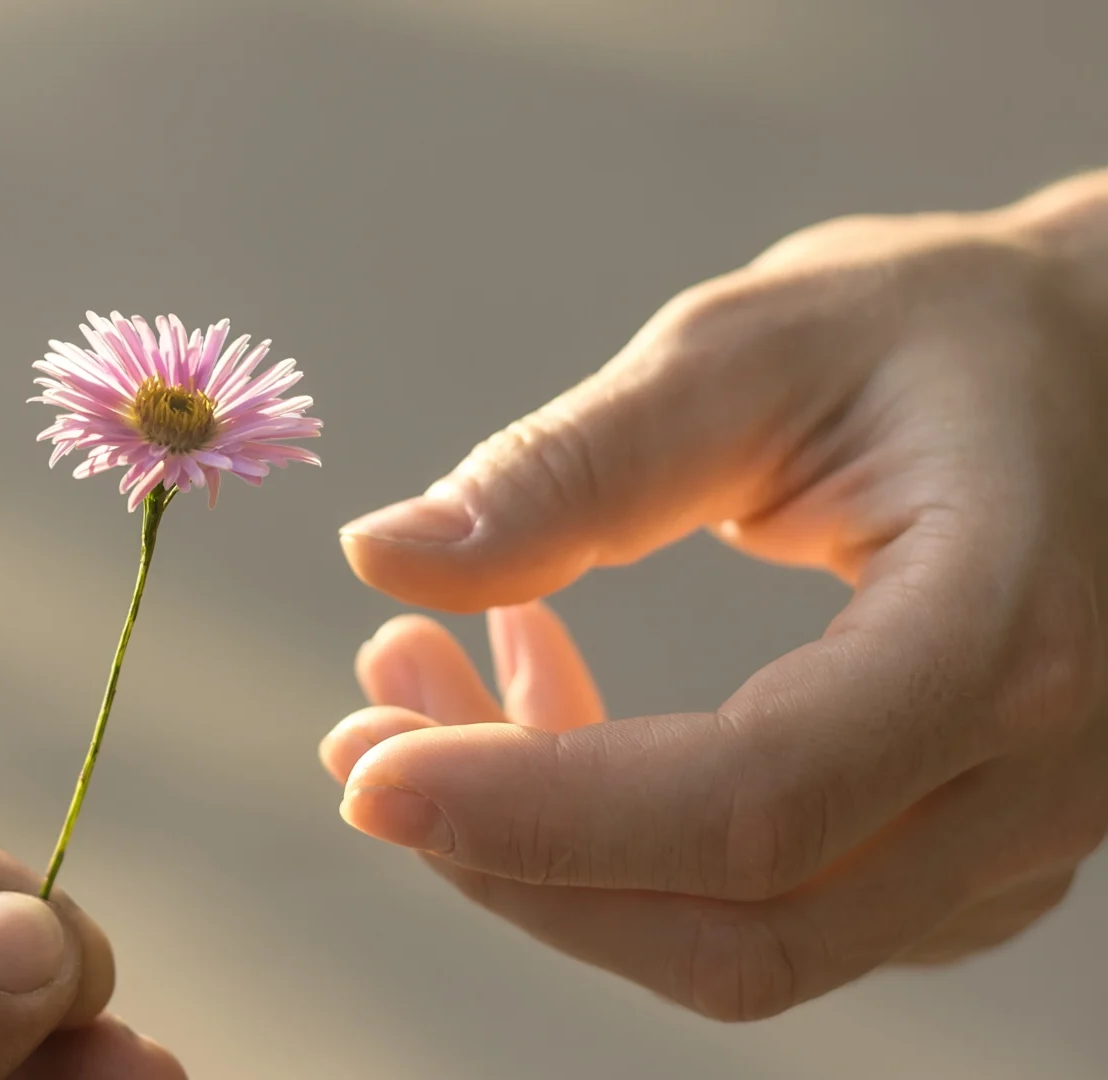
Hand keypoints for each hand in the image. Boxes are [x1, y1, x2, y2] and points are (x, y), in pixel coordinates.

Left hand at [327, 170, 1107, 1020]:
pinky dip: (618, 844)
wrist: (1099, 367)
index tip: (362, 764)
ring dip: (546, 851)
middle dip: (512, 854)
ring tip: (421, 680)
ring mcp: (1013, 843)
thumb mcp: (753, 347)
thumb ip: (572, 464)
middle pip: (740, 925)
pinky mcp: (964, 856)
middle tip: (361, 727)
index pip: (751, 800)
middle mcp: (1034, 780)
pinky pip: (768, 909)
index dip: (535, 809)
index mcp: (1001, 636)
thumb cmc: (937, 334)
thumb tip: (378, 559)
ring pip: (744, 944)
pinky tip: (544, 701)